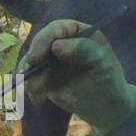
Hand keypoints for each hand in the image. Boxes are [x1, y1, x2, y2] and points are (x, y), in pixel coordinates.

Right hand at [23, 20, 135, 135]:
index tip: (36, 57)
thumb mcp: (103, 62)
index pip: (56, 29)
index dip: (43, 40)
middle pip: (39, 44)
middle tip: (27, 75)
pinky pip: (31, 79)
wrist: (107, 107)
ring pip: (31, 63)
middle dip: (32, 60)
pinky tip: (39, 100)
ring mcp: (52, 60)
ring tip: (36, 93)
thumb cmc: (109, 80)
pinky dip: (30, 89)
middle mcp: (62, 43)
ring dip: (29, 77)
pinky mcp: (45, 78)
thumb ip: (83, 49)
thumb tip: (56, 46)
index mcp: (77, 33)